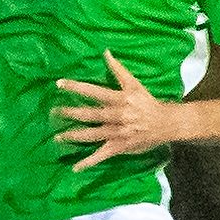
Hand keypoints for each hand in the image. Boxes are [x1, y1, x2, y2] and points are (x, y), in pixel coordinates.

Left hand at [55, 51, 181, 170]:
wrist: (166, 123)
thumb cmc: (147, 102)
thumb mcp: (134, 84)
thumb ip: (118, 69)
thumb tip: (105, 52)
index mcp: (120, 99)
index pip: (94, 92)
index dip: (76, 87)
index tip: (59, 84)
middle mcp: (117, 116)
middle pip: (90, 114)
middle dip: (70, 113)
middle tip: (53, 112)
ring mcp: (118, 133)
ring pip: (92, 135)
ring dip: (74, 136)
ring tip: (58, 137)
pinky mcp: (120, 146)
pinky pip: (102, 155)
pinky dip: (89, 162)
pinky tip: (75, 167)